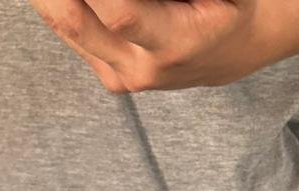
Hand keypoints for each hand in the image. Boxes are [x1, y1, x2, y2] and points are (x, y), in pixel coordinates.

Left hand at [28, 0, 298, 91]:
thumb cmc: (228, 2)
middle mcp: (140, 68)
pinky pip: (72, 34)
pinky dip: (60, 3)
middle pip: (74, 21)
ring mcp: (120, 76)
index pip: (118, 11)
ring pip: (64, 27)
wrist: (238, 47)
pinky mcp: (109, 76)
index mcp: (173, 43)